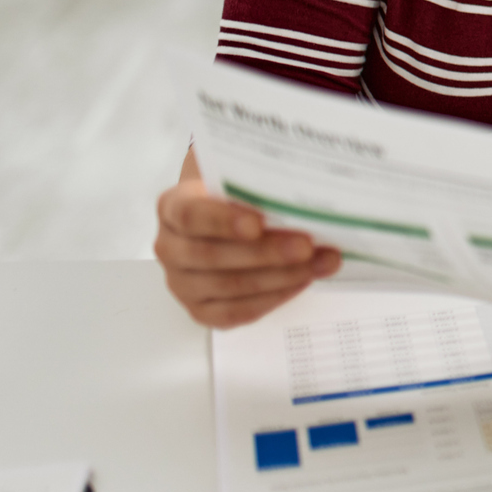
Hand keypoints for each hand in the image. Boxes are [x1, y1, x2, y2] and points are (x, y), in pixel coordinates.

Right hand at [154, 152, 340, 326]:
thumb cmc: (238, 196)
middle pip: (213, 256)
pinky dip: (274, 298)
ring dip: (281, 276)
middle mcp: (170, 247)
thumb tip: (299, 192)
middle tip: (308, 246)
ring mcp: (182, 283)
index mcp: (173, 207)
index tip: (258, 223)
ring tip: (322, 263)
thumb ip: (258, 184)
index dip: (223, 221)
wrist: (226, 220)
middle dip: (267, 253)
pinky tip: (303, 281)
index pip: (191, 215)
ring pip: (230, 286)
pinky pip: (236, 312)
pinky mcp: (201, 310)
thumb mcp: (241, 179)